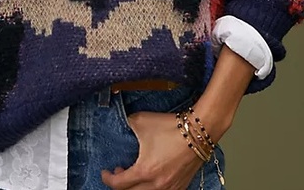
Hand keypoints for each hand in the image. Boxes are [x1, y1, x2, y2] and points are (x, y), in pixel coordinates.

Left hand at [101, 110, 226, 189]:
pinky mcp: (181, 186)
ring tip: (135, 174)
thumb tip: (125, 125)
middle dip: (121, 185)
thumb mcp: (141, 121)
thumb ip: (128, 124)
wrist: (198, 131)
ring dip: (137, 187)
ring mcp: (170, 188)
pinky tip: (152, 176)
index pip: (118, 184)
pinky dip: (151, 188)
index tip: (106, 172)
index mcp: (144, 172)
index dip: (108, 178)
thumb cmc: (170, 127)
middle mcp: (156, 185)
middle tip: (119, 172)